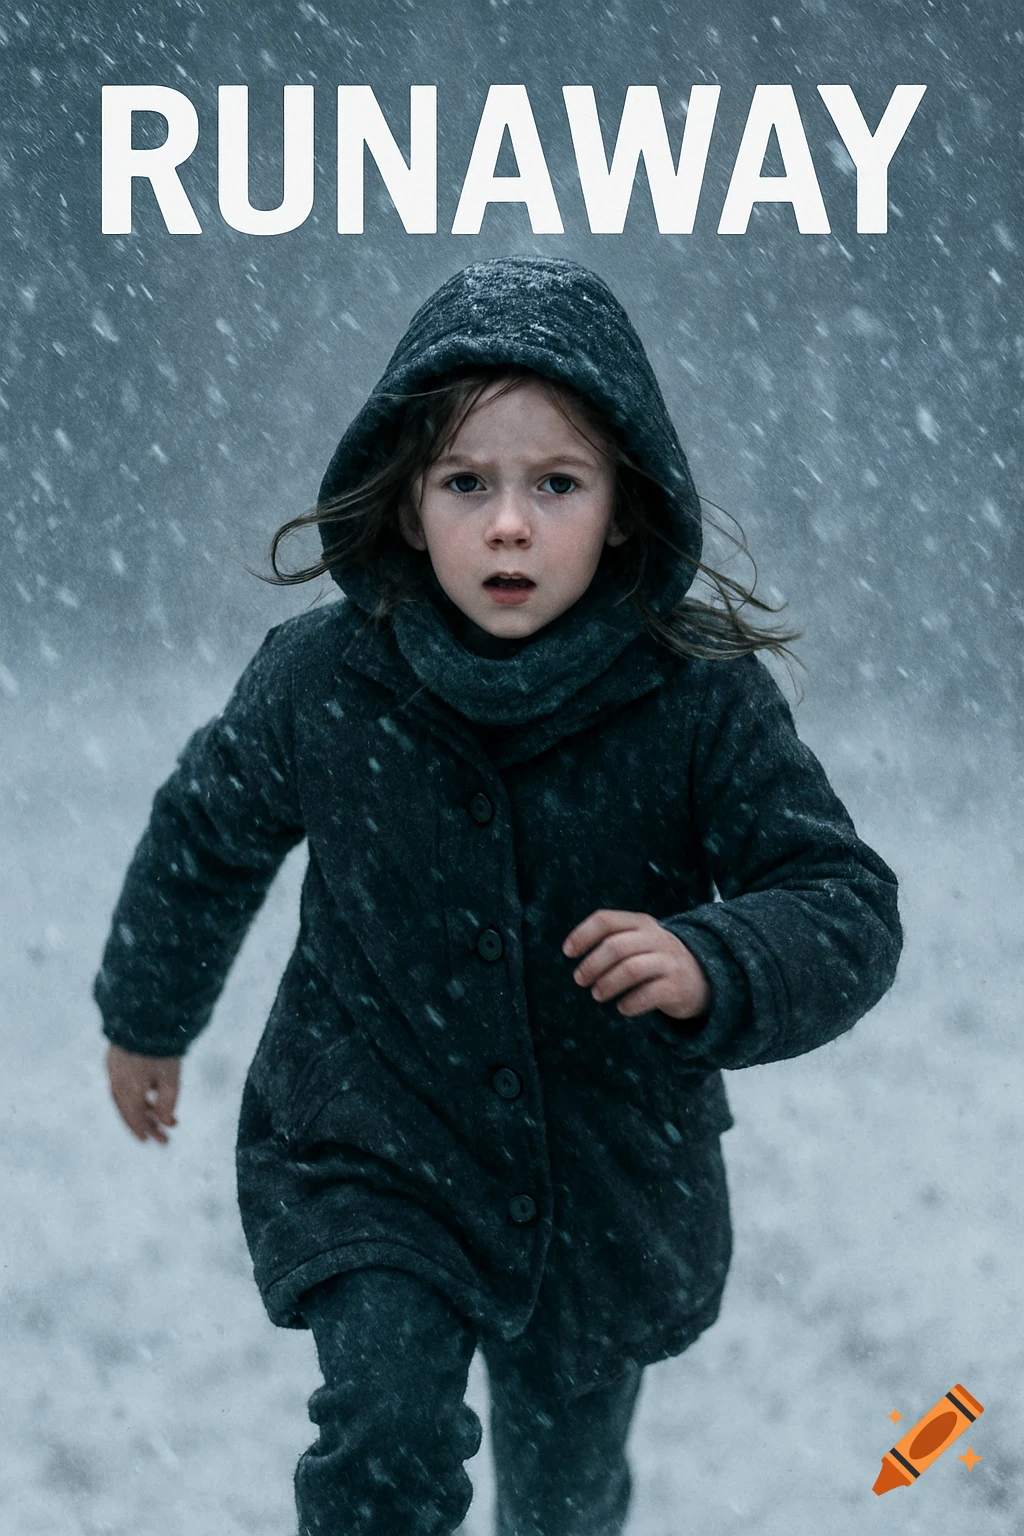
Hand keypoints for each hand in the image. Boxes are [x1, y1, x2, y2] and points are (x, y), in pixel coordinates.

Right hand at [105, 1043, 180, 1143]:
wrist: (145, 1018)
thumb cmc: (161, 1049)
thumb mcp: (170, 1078)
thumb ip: (167, 1103)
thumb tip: (167, 1124)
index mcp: (127, 1089)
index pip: (134, 1117)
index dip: (144, 1130)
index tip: (154, 1140)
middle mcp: (116, 1082)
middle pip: (127, 1110)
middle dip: (144, 1123)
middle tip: (160, 1134)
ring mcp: (112, 1069)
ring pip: (123, 1097)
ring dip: (139, 1109)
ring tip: (156, 1115)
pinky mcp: (114, 1057)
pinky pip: (120, 1084)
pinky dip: (131, 1094)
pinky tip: (146, 1094)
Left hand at [562, 909, 711, 1019]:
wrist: (703, 976)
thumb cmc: (656, 958)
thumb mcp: (639, 939)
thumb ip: (612, 938)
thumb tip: (571, 951)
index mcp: (641, 923)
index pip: (606, 920)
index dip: (582, 935)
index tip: (567, 952)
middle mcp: (655, 938)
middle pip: (615, 946)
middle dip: (592, 965)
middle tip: (580, 980)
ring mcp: (668, 962)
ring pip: (631, 969)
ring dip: (607, 983)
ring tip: (597, 994)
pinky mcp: (676, 987)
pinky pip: (648, 994)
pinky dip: (630, 1003)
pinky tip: (622, 1008)